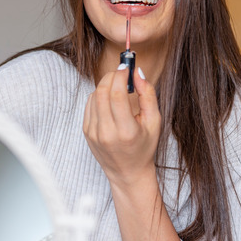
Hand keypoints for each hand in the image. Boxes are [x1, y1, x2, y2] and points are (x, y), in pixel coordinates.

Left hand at [83, 65, 160, 187]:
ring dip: (105, 85)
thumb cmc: (144, 146)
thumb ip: (148, 94)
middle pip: (102, 92)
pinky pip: (89, 104)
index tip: (126, 68)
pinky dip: (99, 96)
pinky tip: (110, 101)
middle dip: (111, 76)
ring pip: (94, 96)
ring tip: (118, 88)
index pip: (116, 94)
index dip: (120, 75)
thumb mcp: (154, 121)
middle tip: (121, 73)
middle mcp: (107, 133)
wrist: (127, 172)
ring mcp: (93, 133)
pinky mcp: (86, 132)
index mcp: (126, 131)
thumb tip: (137, 72)